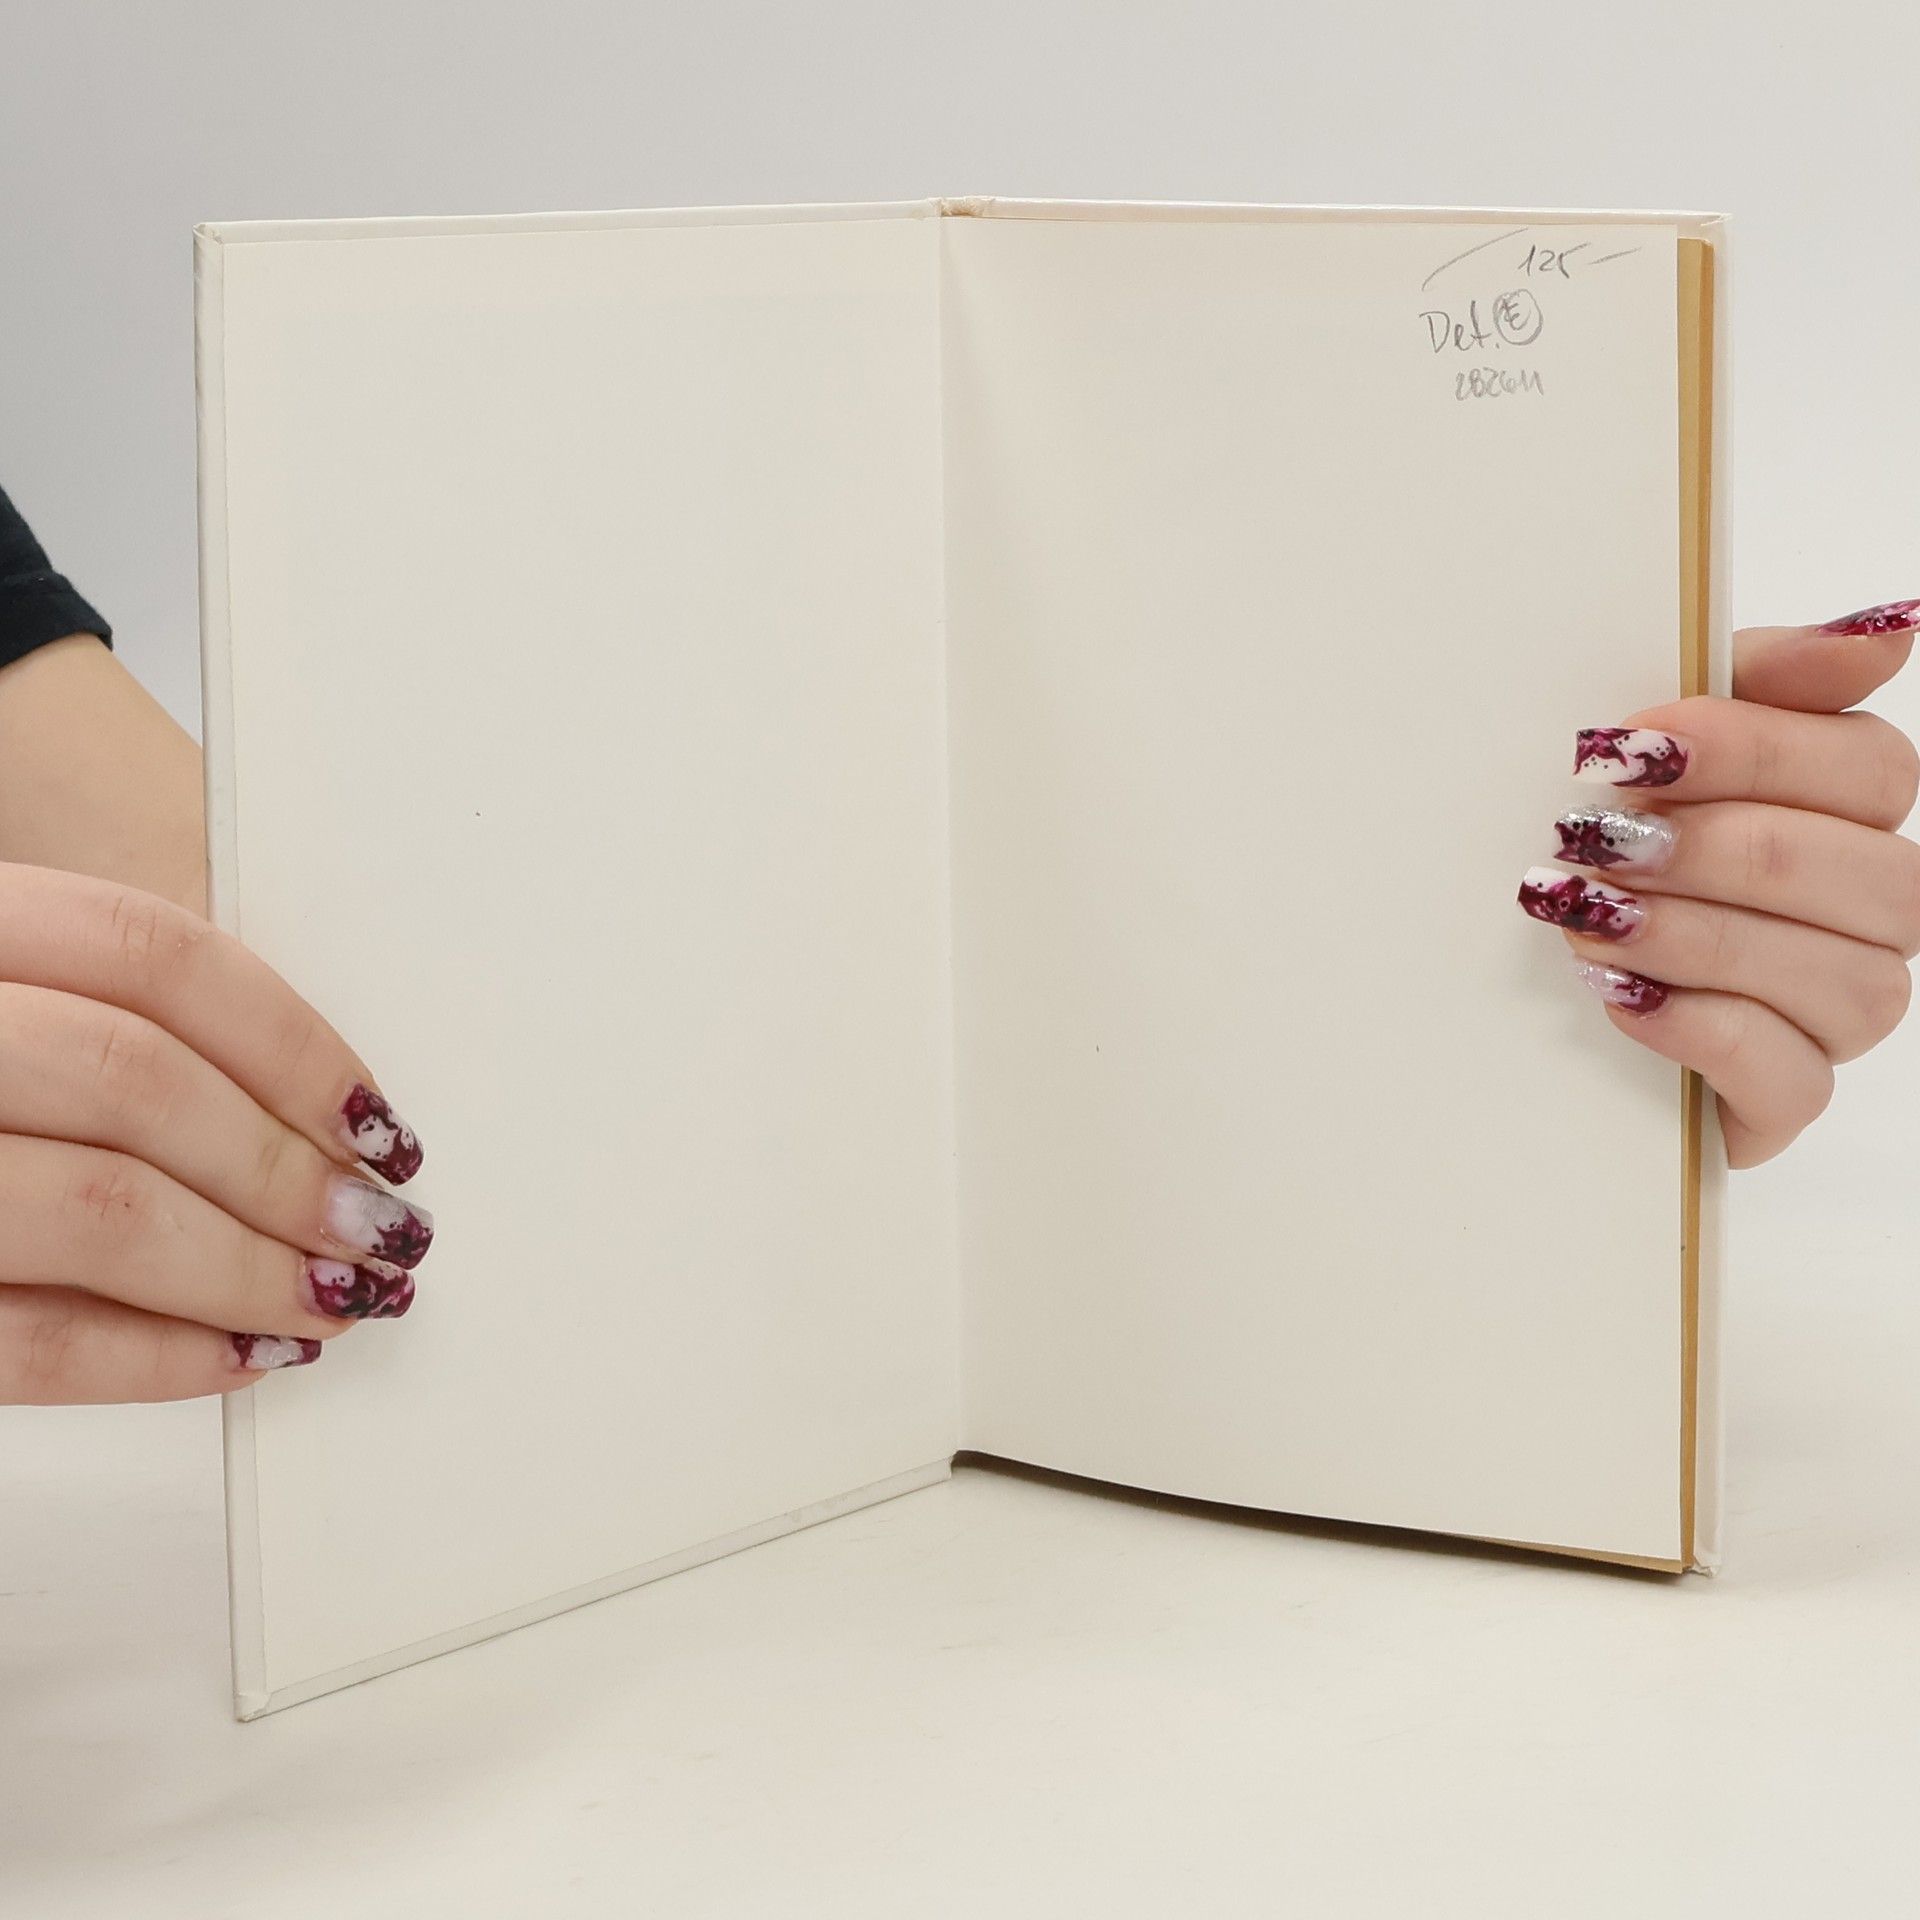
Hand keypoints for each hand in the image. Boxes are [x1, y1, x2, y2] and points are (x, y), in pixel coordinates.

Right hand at [0, 864, 431, 1402]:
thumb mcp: (18, 994)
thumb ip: (116, 1016)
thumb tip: (321, 1109)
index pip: (154, 951)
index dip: (293, 1043)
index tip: (378, 1120)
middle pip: (137, 1082)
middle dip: (286, 1171)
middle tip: (386, 1227)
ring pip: (97, 1210)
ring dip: (249, 1269)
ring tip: (340, 1297)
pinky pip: (25, 1342)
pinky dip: (157, 1359)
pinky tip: (245, 1356)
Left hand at [1518, 598, 1919, 1167]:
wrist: (1513, 980)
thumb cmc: (1603, 836)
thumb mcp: (1657, 741)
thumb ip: (1762, 677)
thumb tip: (1892, 628)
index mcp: (1852, 810)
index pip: (1873, 768)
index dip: (1754, 751)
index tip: (1630, 749)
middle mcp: (1872, 912)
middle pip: (1862, 874)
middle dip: (1715, 851)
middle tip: (1593, 841)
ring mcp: (1837, 1011)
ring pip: (1840, 979)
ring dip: (1696, 938)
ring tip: (1586, 915)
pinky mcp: (1784, 1099)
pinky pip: (1791, 1079)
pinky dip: (1701, 1031)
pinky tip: (1619, 996)